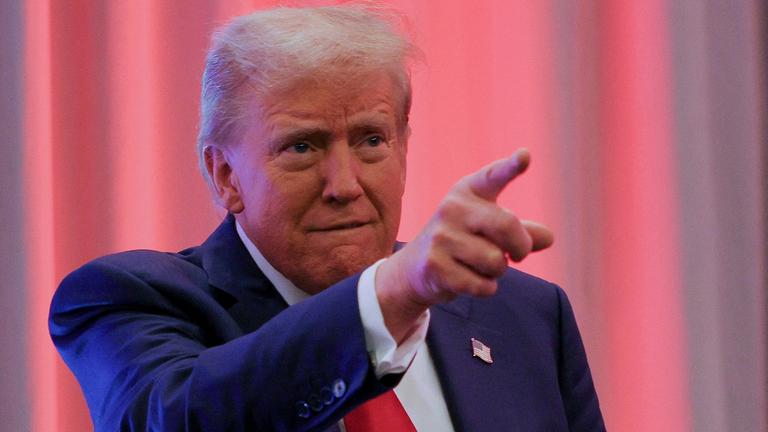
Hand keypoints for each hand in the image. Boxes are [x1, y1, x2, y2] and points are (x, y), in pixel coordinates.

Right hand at [376, 148, 553, 341]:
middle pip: (506, 226)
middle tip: (518, 256)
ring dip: (497, 271)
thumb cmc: (462, 243)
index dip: (511, 167)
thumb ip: (521, 232)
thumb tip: (548, 238)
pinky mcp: (435, 266)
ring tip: (480, 266)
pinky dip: (485, 288)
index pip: (493, 176)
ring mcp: (441, 237)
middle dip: (521, 247)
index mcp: (468, 192)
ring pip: (495, 261)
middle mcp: (452, 208)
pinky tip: (469, 280)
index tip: (526, 155)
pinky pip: (482, 285)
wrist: (415, 268)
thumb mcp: (489, 230)